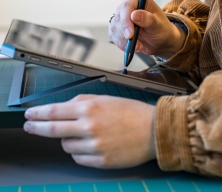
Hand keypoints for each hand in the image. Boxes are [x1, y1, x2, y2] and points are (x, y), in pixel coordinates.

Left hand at [23, 95, 155, 168]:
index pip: (55, 111)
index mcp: (91, 109)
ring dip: (68, 139)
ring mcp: (94, 146)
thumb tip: (65, 106)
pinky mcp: (100, 161)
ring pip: (66, 145)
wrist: (153, 130)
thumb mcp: (108, 99)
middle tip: (30, 126)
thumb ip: (84, 101)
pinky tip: (93, 144)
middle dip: (37, 127)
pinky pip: (78, 158)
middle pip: (52, 130)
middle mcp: (90, 127)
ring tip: (86, 134)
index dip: (38, 113)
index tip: (29, 114)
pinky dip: (80, 151)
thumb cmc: (133, 113)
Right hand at [109, 0, 185, 58]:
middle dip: (125, 31)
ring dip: (124, 39)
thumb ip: (148, 19)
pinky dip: (122, 43)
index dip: (126, 19)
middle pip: (118, 15)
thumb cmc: (161, 29)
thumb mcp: (158, 25)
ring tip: (138, 43)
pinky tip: (132, 44)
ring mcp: (120, 15)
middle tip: (134, 41)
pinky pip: (113, 35)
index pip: (127, 4)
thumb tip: (134, 14)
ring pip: (114, 26)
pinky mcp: (116, 26)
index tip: (130, 34)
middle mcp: (127, 3)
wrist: (159, 41)